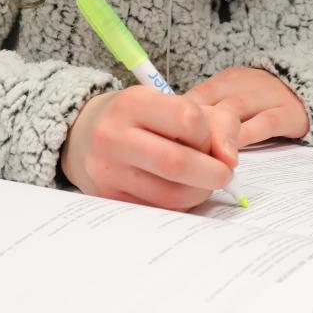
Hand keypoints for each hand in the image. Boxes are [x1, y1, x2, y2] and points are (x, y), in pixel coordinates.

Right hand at [59, 86, 240, 210]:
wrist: (83, 134)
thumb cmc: (140, 118)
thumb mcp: (171, 103)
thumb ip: (215, 122)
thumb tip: (229, 160)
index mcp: (132, 103)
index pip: (188, 119)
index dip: (208, 135)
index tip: (207, 140)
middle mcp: (113, 136)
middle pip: (177, 163)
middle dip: (213, 173)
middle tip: (223, 174)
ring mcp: (107, 171)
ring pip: (170, 194)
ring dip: (199, 192)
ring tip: (201, 182)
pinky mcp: (108, 198)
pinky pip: (157, 209)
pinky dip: (179, 204)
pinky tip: (179, 190)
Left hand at [186, 67, 309, 147]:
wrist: (311, 85)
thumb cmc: (261, 102)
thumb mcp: (233, 100)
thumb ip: (209, 115)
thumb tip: (174, 138)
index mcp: (224, 82)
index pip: (195, 97)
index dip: (177, 120)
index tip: (164, 141)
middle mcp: (242, 86)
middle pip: (212, 103)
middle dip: (195, 127)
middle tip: (181, 150)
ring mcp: (265, 97)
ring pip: (236, 111)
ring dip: (218, 134)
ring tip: (205, 156)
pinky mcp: (288, 112)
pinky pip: (266, 122)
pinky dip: (248, 136)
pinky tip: (234, 154)